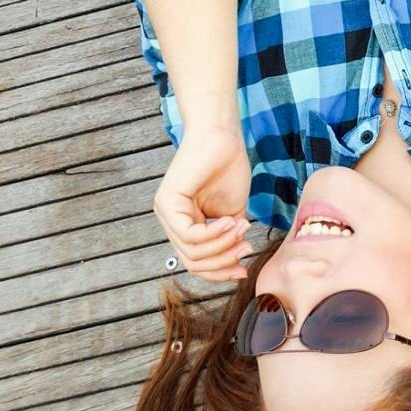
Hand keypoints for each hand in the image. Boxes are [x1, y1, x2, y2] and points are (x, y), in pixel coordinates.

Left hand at [154, 123, 253, 281]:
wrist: (223, 138)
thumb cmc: (228, 169)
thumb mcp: (232, 215)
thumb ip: (229, 239)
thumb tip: (234, 265)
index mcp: (184, 225)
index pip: (195, 262)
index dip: (219, 272)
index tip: (244, 269)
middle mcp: (170, 221)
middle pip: (192, 263)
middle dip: (223, 261)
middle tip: (246, 248)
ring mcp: (165, 212)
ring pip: (192, 252)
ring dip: (223, 246)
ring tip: (241, 228)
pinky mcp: (167, 202)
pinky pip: (191, 235)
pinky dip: (215, 233)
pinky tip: (232, 221)